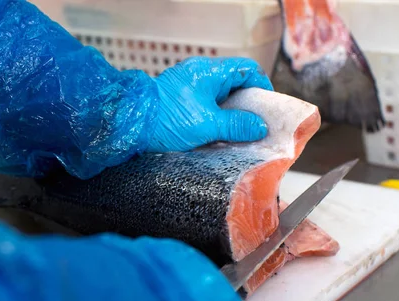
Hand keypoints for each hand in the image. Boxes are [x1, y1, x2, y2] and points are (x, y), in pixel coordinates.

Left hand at [149, 57, 272, 151]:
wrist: (131, 125)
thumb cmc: (167, 120)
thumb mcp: (208, 124)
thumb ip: (236, 125)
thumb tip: (259, 127)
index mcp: (209, 71)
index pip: (246, 70)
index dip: (262, 87)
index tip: (268, 107)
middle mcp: (199, 73)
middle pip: (234, 82)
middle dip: (247, 103)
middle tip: (256, 123)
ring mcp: (188, 85)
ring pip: (219, 95)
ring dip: (231, 112)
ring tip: (240, 132)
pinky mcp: (180, 98)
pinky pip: (206, 103)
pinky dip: (216, 115)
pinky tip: (220, 132)